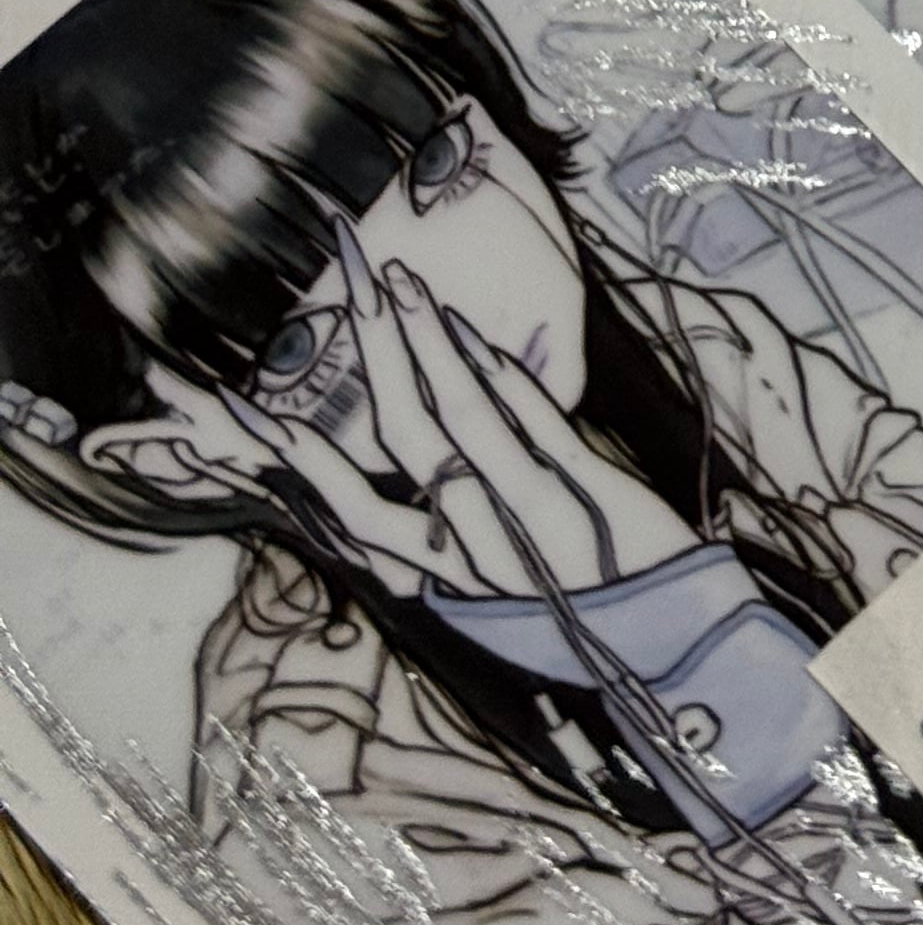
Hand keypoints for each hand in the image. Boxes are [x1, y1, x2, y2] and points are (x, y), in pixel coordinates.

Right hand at [219, 218, 697, 604]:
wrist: (671, 639)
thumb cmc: (575, 604)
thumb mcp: (498, 584)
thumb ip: (448, 534)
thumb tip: (404, 483)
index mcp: (440, 572)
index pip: (351, 513)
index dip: (302, 460)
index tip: (250, 407)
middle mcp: (471, 548)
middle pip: (403, 443)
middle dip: (375, 360)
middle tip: (353, 291)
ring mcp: (527, 516)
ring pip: (459, 420)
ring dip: (428, 346)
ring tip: (401, 285)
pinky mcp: (582, 491)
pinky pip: (530, 423)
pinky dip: (498, 373)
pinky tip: (471, 331)